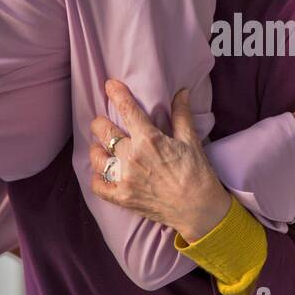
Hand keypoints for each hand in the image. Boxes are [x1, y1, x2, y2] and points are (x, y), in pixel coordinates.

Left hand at [88, 81, 231, 242]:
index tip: (110, 85)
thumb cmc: (197, 173)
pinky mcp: (122, 197)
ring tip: (100, 147)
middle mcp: (132, 156)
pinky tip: (99, 173)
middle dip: (100, 122)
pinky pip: (98, 186)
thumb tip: (182, 92)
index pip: (127, 109)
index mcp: (149, 139)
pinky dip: (96, 178)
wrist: (199, 209)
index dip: (116, 94)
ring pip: (97, 157)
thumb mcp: (191, 141)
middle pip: (104, 131)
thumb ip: (182, 115)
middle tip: (102, 122)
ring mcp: (124, 178)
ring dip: (97, 149)